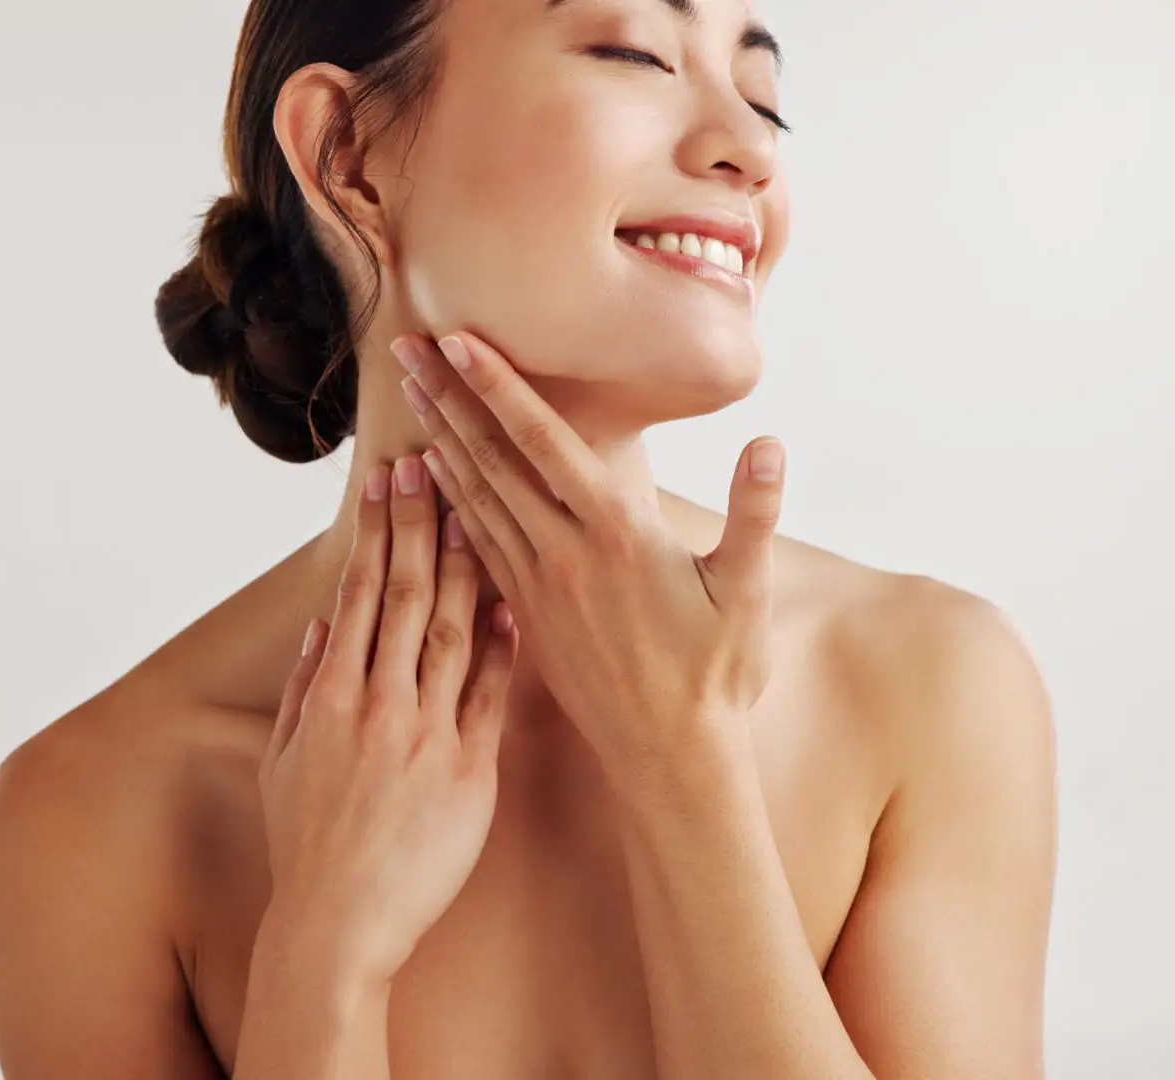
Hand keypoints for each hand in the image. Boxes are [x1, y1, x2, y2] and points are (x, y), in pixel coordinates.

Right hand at [257, 456, 519, 987]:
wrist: (340, 925)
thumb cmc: (308, 846)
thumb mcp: (286, 761)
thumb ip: (306, 686)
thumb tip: (325, 623)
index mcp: (333, 697)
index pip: (358, 593)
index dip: (376, 531)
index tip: (388, 479)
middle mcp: (379, 705)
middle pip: (406, 595)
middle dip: (421, 523)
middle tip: (434, 462)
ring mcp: (426, 736)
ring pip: (452, 631)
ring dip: (466, 564)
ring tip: (478, 505)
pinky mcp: (470, 771)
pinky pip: (491, 694)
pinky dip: (505, 645)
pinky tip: (518, 598)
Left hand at [390, 331, 785, 778]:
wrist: (670, 756)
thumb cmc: (717, 672)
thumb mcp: (748, 591)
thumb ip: (756, 513)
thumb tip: (770, 444)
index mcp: (615, 533)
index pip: (543, 442)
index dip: (497, 386)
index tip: (457, 340)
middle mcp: (564, 552)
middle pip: (492, 459)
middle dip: (447, 398)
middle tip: (404, 346)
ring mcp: (537, 584)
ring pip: (474, 498)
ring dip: (439, 440)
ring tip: (408, 394)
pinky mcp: (526, 613)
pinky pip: (476, 545)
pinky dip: (448, 502)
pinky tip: (428, 477)